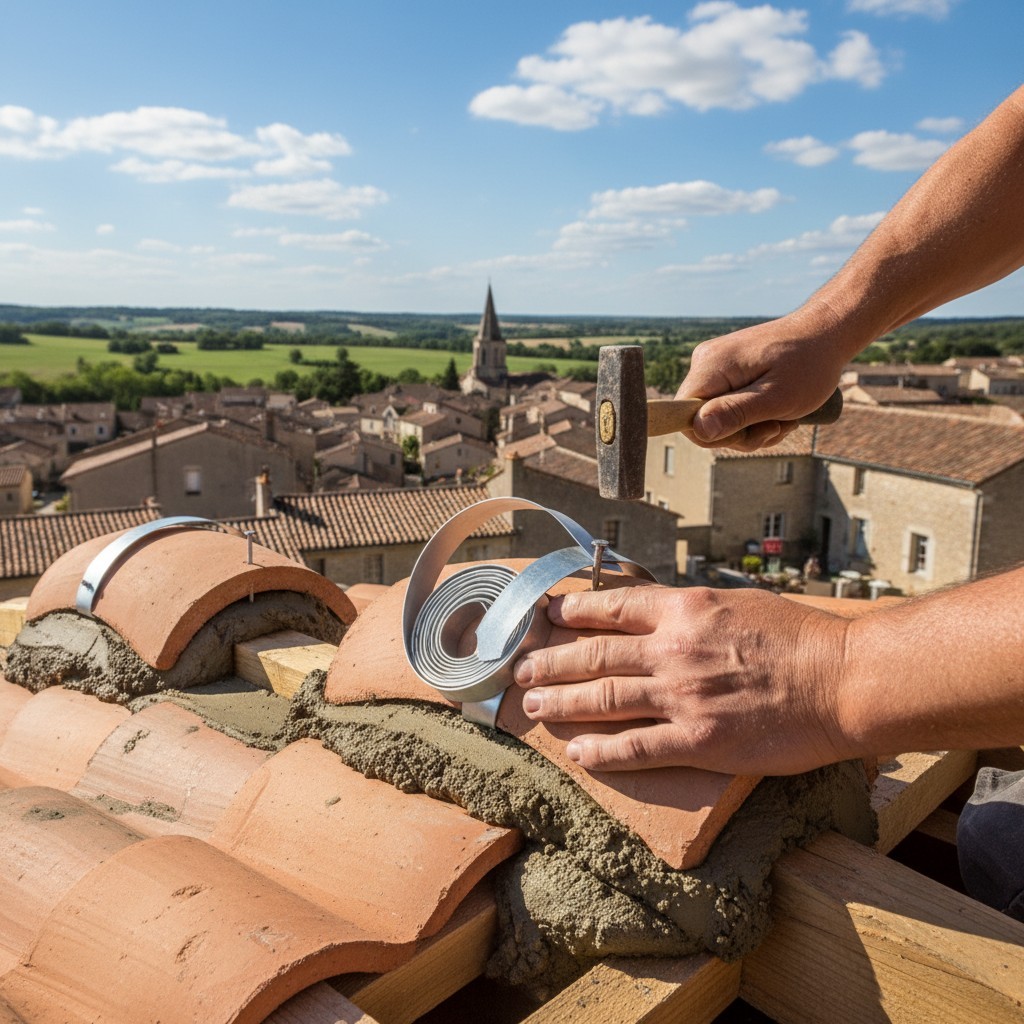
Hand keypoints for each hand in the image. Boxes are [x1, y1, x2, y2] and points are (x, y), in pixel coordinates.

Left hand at [513, 585, 853, 775]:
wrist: (843, 680)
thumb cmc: (800, 638)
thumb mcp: (736, 605)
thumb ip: (689, 612)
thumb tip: (655, 616)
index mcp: (683, 610)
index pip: (610, 607)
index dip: (570, 613)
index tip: (545, 617)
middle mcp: (672, 650)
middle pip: (594, 655)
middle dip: (550, 661)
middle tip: (520, 669)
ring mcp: (682, 697)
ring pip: (603, 700)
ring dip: (561, 702)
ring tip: (533, 705)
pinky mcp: (699, 741)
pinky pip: (636, 748)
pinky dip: (601, 752)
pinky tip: (578, 754)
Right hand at [678, 308, 850, 451]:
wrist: (827, 333)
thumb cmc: (809, 364)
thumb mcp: (777, 397)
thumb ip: (736, 412)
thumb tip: (699, 429)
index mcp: (712, 366)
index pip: (685, 417)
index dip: (714, 435)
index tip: (751, 430)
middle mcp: (706, 363)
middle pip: (703, 421)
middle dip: (742, 434)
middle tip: (778, 426)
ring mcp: (716, 368)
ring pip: (719, 419)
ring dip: (753, 429)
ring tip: (784, 418)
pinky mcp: (728, 373)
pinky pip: (730, 409)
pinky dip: (755, 419)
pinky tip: (779, 413)